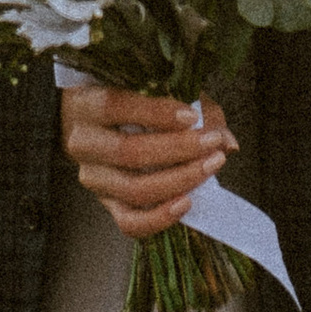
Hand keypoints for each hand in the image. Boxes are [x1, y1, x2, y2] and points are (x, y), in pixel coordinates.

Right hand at [61, 83, 233, 238]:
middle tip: (212, 143)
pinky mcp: (105, 203)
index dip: (156, 113)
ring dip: (179, 180)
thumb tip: (228, 141)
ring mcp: (93, 177)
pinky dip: (160, 218)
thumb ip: (191, 105)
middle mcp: (83, 142)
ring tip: (210, 166)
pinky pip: (129, 222)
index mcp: (86, 104)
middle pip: (128, 152)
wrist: (93, 123)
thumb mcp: (154, 89)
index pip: (116, 106)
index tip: (192, 115)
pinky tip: (186, 203)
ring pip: (133, 189)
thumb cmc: (130, 98)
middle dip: (178, 149)